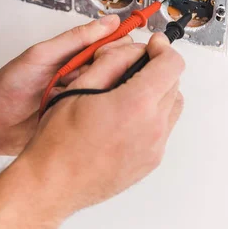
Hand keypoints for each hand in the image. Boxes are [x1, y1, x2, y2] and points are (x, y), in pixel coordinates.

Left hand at [0, 15, 130, 155]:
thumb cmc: (11, 84)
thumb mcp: (43, 54)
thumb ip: (74, 39)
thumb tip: (106, 22)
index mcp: (77, 57)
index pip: (113, 46)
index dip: (118, 47)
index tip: (113, 51)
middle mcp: (84, 77)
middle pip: (118, 70)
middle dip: (112, 72)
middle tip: (90, 77)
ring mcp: (83, 100)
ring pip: (111, 94)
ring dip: (102, 94)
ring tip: (81, 95)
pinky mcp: (80, 121)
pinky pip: (99, 118)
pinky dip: (96, 115)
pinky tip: (89, 114)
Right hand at [0, 34, 183, 228]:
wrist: (53, 182)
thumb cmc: (60, 139)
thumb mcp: (81, 85)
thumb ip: (113, 60)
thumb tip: (134, 50)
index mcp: (137, 103)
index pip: (172, 64)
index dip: (162, 49)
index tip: (152, 46)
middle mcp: (152, 126)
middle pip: (174, 84)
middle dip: (158, 70)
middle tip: (134, 68)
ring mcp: (153, 148)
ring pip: (171, 108)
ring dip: (157, 93)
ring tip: (129, 93)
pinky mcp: (149, 162)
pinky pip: (162, 130)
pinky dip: (152, 117)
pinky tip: (125, 118)